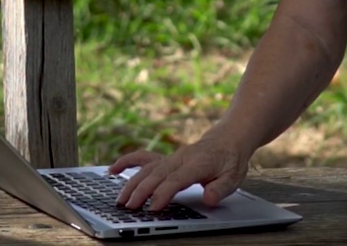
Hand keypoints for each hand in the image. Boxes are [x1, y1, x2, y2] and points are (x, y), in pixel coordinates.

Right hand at [109, 128, 250, 212]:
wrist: (228, 138)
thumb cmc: (230, 160)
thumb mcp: (233, 177)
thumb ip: (220, 189)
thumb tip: (208, 198)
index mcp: (198, 163)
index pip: (177, 179)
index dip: (164, 193)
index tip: (153, 207)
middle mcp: (181, 158)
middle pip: (158, 174)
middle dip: (142, 191)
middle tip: (130, 208)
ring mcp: (171, 157)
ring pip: (148, 168)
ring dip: (132, 183)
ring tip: (120, 200)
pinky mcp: (166, 158)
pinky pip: (143, 158)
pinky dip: (127, 162)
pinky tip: (113, 170)